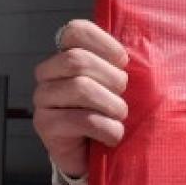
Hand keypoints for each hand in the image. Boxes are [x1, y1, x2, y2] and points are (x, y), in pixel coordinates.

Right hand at [32, 20, 129, 177]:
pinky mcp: (45, 125)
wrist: (98, 153)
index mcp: (67, 55)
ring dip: (112, 105)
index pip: (74, 31)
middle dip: (112, 79)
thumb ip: (122, 63)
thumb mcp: (121, 83)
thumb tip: (141, 47)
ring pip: (80, 87)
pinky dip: (107, 129)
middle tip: (123, 96)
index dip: (103, 42)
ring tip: (118, 117)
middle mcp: (49, 74)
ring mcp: (43, 99)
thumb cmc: (112, 112)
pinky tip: (112, 136)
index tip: (123, 62)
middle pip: (77, 60)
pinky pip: (82, 120)